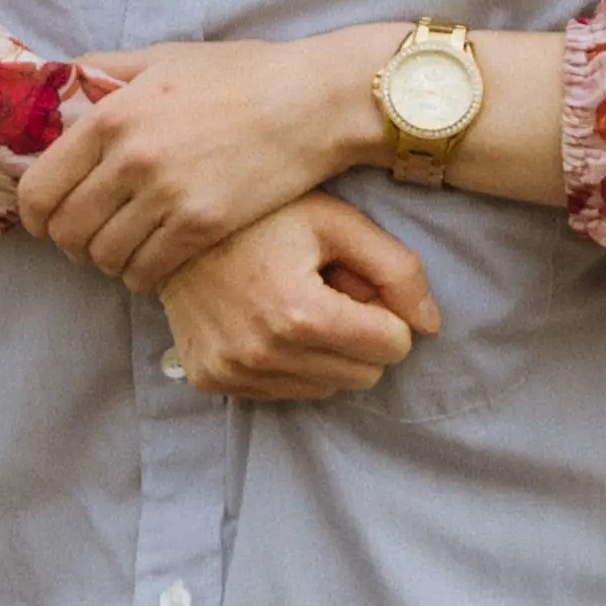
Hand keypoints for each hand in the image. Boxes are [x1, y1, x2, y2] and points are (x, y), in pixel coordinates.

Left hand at [30, 32, 382, 290]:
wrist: (311, 102)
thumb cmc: (240, 74)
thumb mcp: (162, 57)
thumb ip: (103, 70)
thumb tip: (56, 86)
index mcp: (111, 117)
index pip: (40, 190)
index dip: (37, 213)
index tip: (51, 216)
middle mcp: (131, 160)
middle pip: (65, 232)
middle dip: (70, 240)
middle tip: (89, 234)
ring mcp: (167, 197)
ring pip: (104, 258)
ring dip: (107, 258)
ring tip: (125, 245)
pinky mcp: (203, 227)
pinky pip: (146, 272)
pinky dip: (141, 273)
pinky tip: (154, 258)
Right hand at [153, 193, 432, 402]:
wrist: (172, 220)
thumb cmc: (262, 213)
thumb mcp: (338, 223)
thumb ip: (397, 270)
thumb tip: (433, 326)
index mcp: (300, 314)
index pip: (393, 346)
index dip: (385, 312)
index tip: (357, 282)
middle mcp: (263, 353)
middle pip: (364, 374)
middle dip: (358, 335)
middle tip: (324, 289)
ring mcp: (232, 371)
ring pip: (326, 389)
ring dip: (324, 353)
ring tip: (291, 301)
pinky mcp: (211, 378)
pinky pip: (282, 392)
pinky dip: (287, 363)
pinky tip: (264, 318)